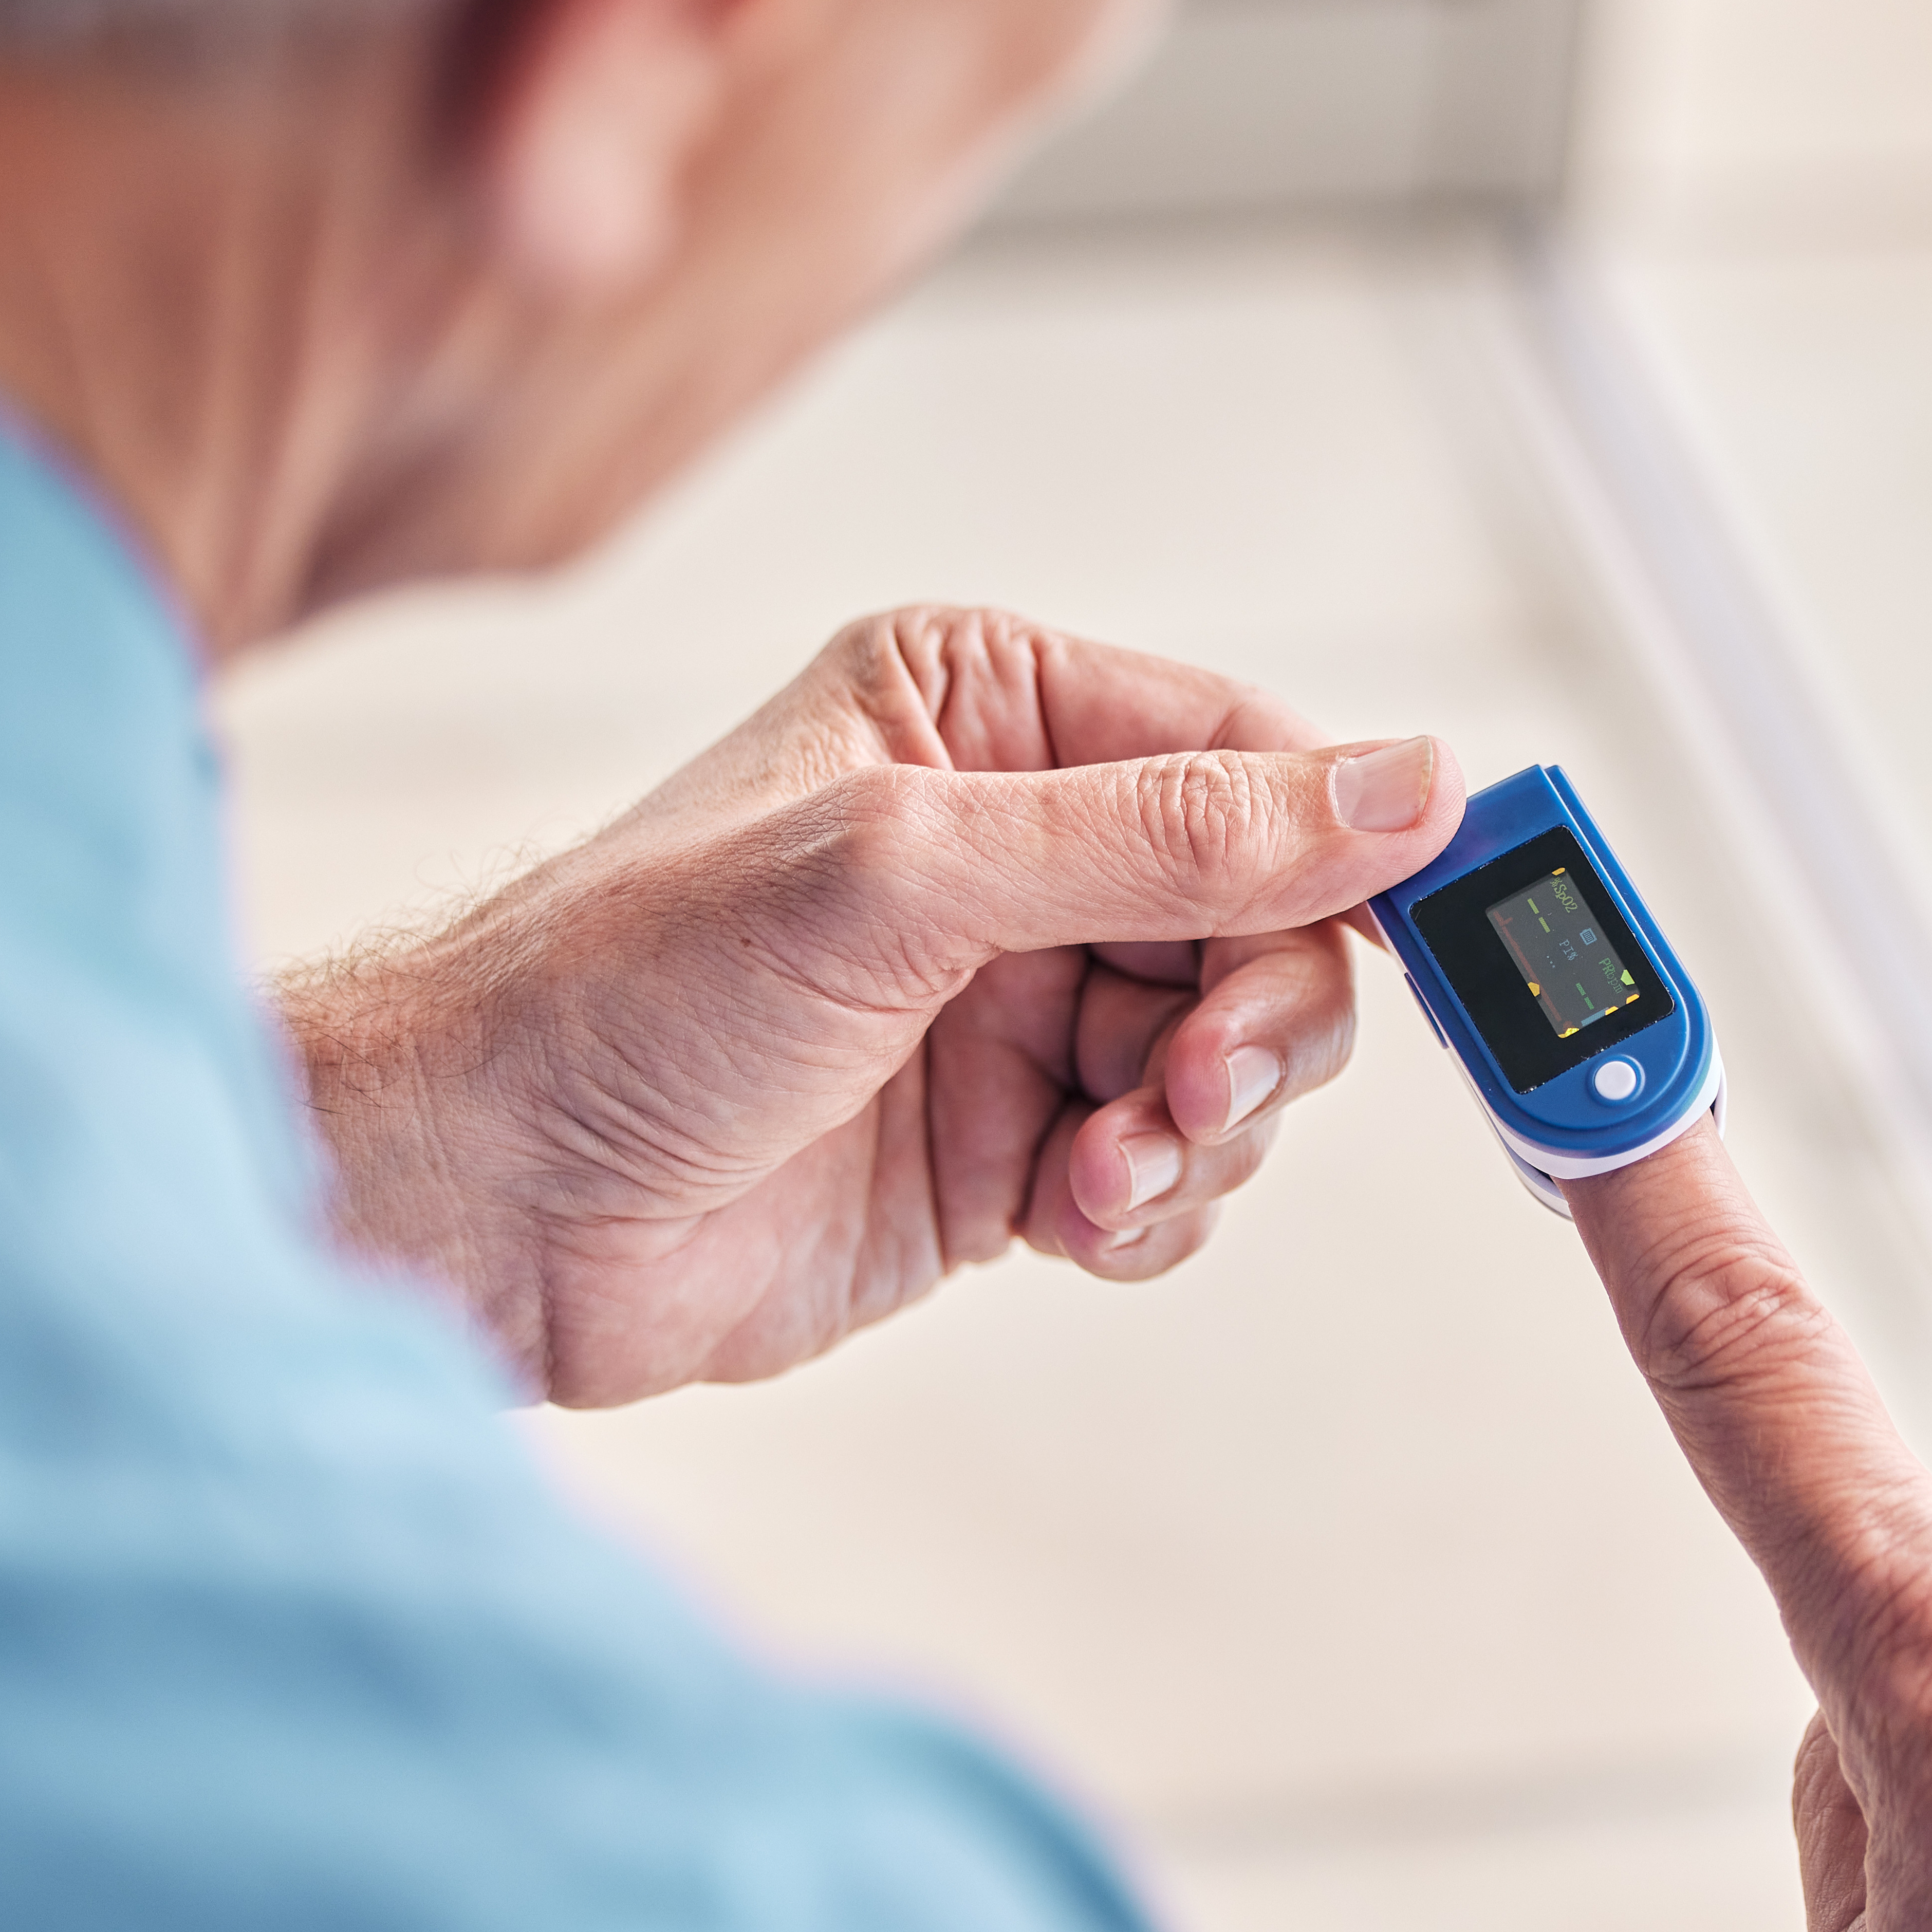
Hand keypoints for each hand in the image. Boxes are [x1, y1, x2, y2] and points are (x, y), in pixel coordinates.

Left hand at [280, 607, 1461, 1406]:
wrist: (482, 1207)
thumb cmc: (624, 992)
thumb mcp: (915, 872)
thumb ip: (1175, 832)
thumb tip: (1405, 786)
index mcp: (987, 710)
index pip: (1252, 759)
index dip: (1357, 849)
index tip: (1449, 928)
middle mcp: (1017, 846)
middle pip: (1271, 924)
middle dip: (1260, 1023)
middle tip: (1196, 1091)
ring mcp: (1017, 1003)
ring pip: (1236, 1061)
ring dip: (1201, 1130)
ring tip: (1099, 1171)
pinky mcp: (1009, 1146)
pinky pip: (1171, 1173)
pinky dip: (1151, 1209)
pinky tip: (1063, 1221)